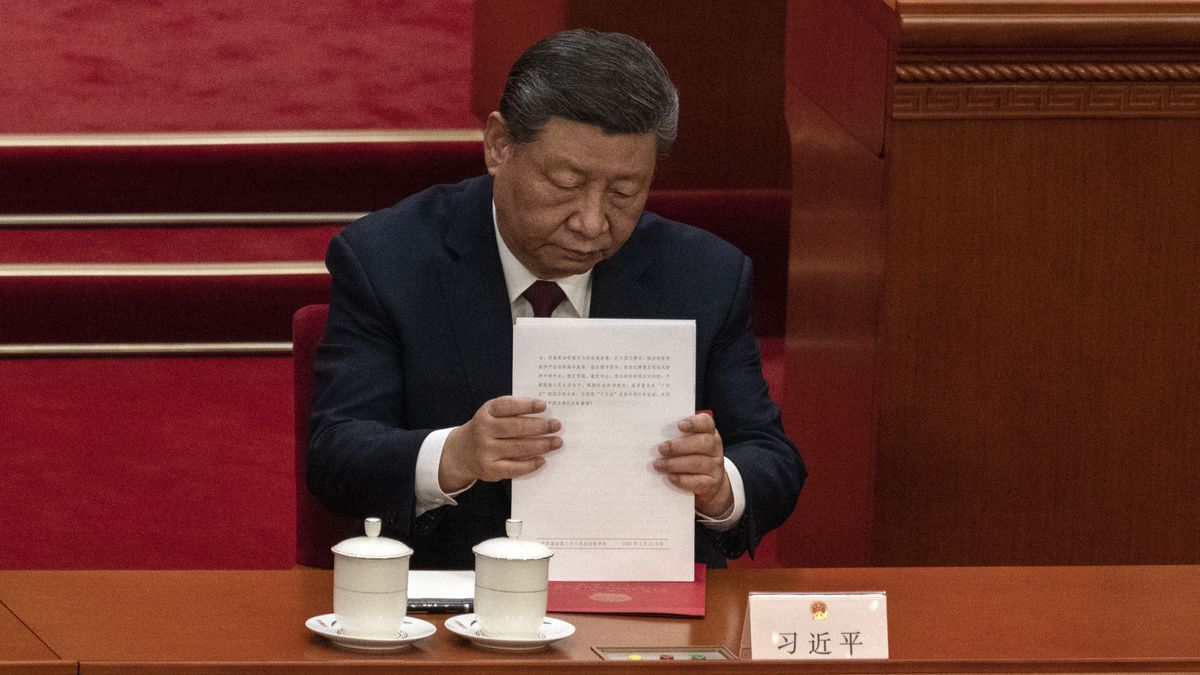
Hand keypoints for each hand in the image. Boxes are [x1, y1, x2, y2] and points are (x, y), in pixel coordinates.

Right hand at [439, 396, 561, 491]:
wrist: (462, 452)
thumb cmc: (487, 429)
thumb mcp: (492, 415)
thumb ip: (513, 412)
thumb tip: (544, 414)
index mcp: (486, 412)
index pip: (507, 406)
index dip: (526, 405)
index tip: (544, 406)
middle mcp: (484, 430)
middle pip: (516, 428)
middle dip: (540, 426)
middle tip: (557, 426)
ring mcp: (486, 450)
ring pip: (518, 447)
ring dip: (541, 445)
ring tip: (556, 442)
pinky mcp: (490, 469)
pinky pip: (514, 467)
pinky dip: (530, 464)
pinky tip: (542, 460)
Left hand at [653, 412, 732, 517]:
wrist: (708, 484)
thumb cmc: (692, 457)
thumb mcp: (688, 444)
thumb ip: (677, 437)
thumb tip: (654, 434)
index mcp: (709, 433)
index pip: (706, 423)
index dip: (694, 423)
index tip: (679, 425)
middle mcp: (715, 448)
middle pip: (703, 443)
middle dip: (679, 446)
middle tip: (661, 449)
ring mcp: (716, 466)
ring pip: (698, 463)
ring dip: (675, 464)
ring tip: (658, 464)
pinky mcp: (712, 484)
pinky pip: (698, 482)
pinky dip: (682, 479)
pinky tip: (669, 477)